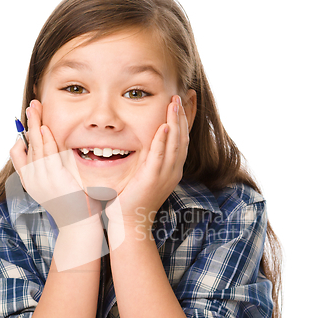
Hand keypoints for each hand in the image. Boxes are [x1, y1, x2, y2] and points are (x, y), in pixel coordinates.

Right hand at [10, 100, 101, 227]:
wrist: (78, 224)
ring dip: (35, 124)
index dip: (21, 139)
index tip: (29, 126)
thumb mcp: (57, 188)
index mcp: (30, 182)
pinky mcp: (54, 177)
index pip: (18, 156)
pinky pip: (47, 153)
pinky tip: (45, 127)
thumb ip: (52, 172)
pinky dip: (45, 139)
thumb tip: (56, 157)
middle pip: (25, 145)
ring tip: (35, 108)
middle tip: (31, 107)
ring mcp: (41, 178)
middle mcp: (31, 180)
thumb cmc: (72, 207)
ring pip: (35, 146)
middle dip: (28, 124)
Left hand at [106, 95, 188, 235]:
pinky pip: (160, 157)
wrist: (131, 222)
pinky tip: (164, 127)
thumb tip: (145, 143)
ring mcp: (165, 175)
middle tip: (182, 95)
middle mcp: (173, 171)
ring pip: (175, 144)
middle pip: (183, 138)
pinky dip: (163, 141)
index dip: (186, 120)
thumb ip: (149, 159)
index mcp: (173, 169)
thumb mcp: (145, 176)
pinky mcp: (152, 179)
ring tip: (174, 103)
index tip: (186, 101)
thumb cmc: (134, 199)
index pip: (183, 139)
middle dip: (183, 115)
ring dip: (175, 122)